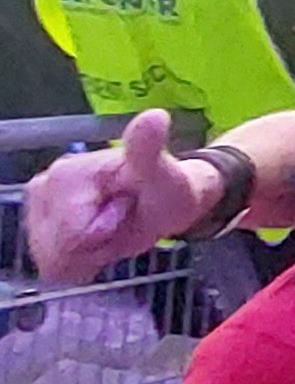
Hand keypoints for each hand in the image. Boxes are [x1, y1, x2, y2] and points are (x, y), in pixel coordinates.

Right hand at [23, 110, 223, 283]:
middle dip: (97, 246)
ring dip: (91, 254)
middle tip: (121, 222)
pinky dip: (83, 261)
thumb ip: (149, 150)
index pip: (72, 235)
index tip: (124, 212)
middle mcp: (44, 188)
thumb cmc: (166, 187)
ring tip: (113, 229)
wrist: (165, 200)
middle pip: (60, 251)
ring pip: (56, 261)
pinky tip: (101, 240)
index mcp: (67, 173)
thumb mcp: (164, 172)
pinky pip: (56, 266)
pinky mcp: (41, 228)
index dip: (104, 235)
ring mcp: (39, 209)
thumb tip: (155, 117)